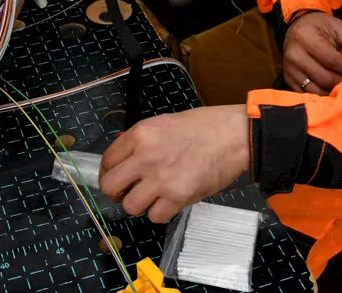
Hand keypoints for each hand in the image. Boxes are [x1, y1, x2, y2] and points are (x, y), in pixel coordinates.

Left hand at [99, 105, 249, 222]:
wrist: (233, 135)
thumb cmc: (203, 126)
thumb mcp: (163, 124)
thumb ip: (142, 142)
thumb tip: (127, 160)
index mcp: (140, 134)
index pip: (107, 162)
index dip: (109, 174)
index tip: (118, 179)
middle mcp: (144, 157)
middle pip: (110, 187)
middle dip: (117, 194)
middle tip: (129, 193)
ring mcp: (160, 178)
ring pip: (130, 206)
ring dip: (140, 205)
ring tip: (154, 198)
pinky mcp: (178, 197)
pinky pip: (155, 216)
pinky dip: (161, 213)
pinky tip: (171, 202)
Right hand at [283, 12, 341, 94]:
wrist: (297, 26)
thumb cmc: (321, 27)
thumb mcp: (339, 28)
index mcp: (307, 38)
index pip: (333, 60)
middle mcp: (295, 55)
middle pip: (325, 78)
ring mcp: (290, 69)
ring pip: (316, 90)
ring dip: (334, 93)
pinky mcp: (288, 79)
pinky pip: (306, 94)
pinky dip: (322, 97)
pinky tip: (334, 95)